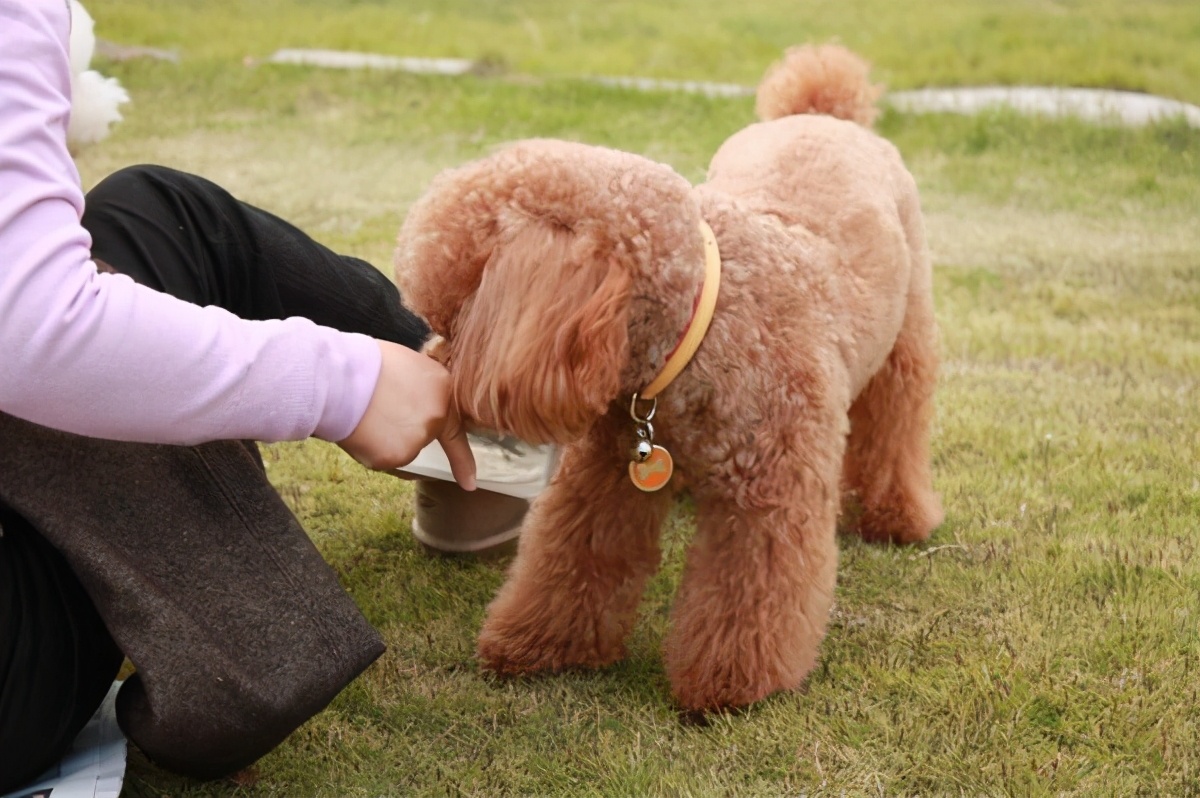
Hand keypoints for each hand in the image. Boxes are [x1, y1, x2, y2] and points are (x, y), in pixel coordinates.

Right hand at [337, 341, 475, 489]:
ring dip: (386, 440)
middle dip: (403, 430)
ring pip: (402, 450)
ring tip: (367, 415)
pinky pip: (384, 460)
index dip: (462, 460)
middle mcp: (436, 418)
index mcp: (442, 390)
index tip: (469, 483)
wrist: (337, 378)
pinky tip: (361, 431)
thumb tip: (416, 407)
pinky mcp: (396, 456)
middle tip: (379, 410)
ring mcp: (418, 440)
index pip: (456, 428)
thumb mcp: (408, 366)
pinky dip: (371, 450)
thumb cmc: (364, 365)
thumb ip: (422, 391)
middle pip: (422, 437)